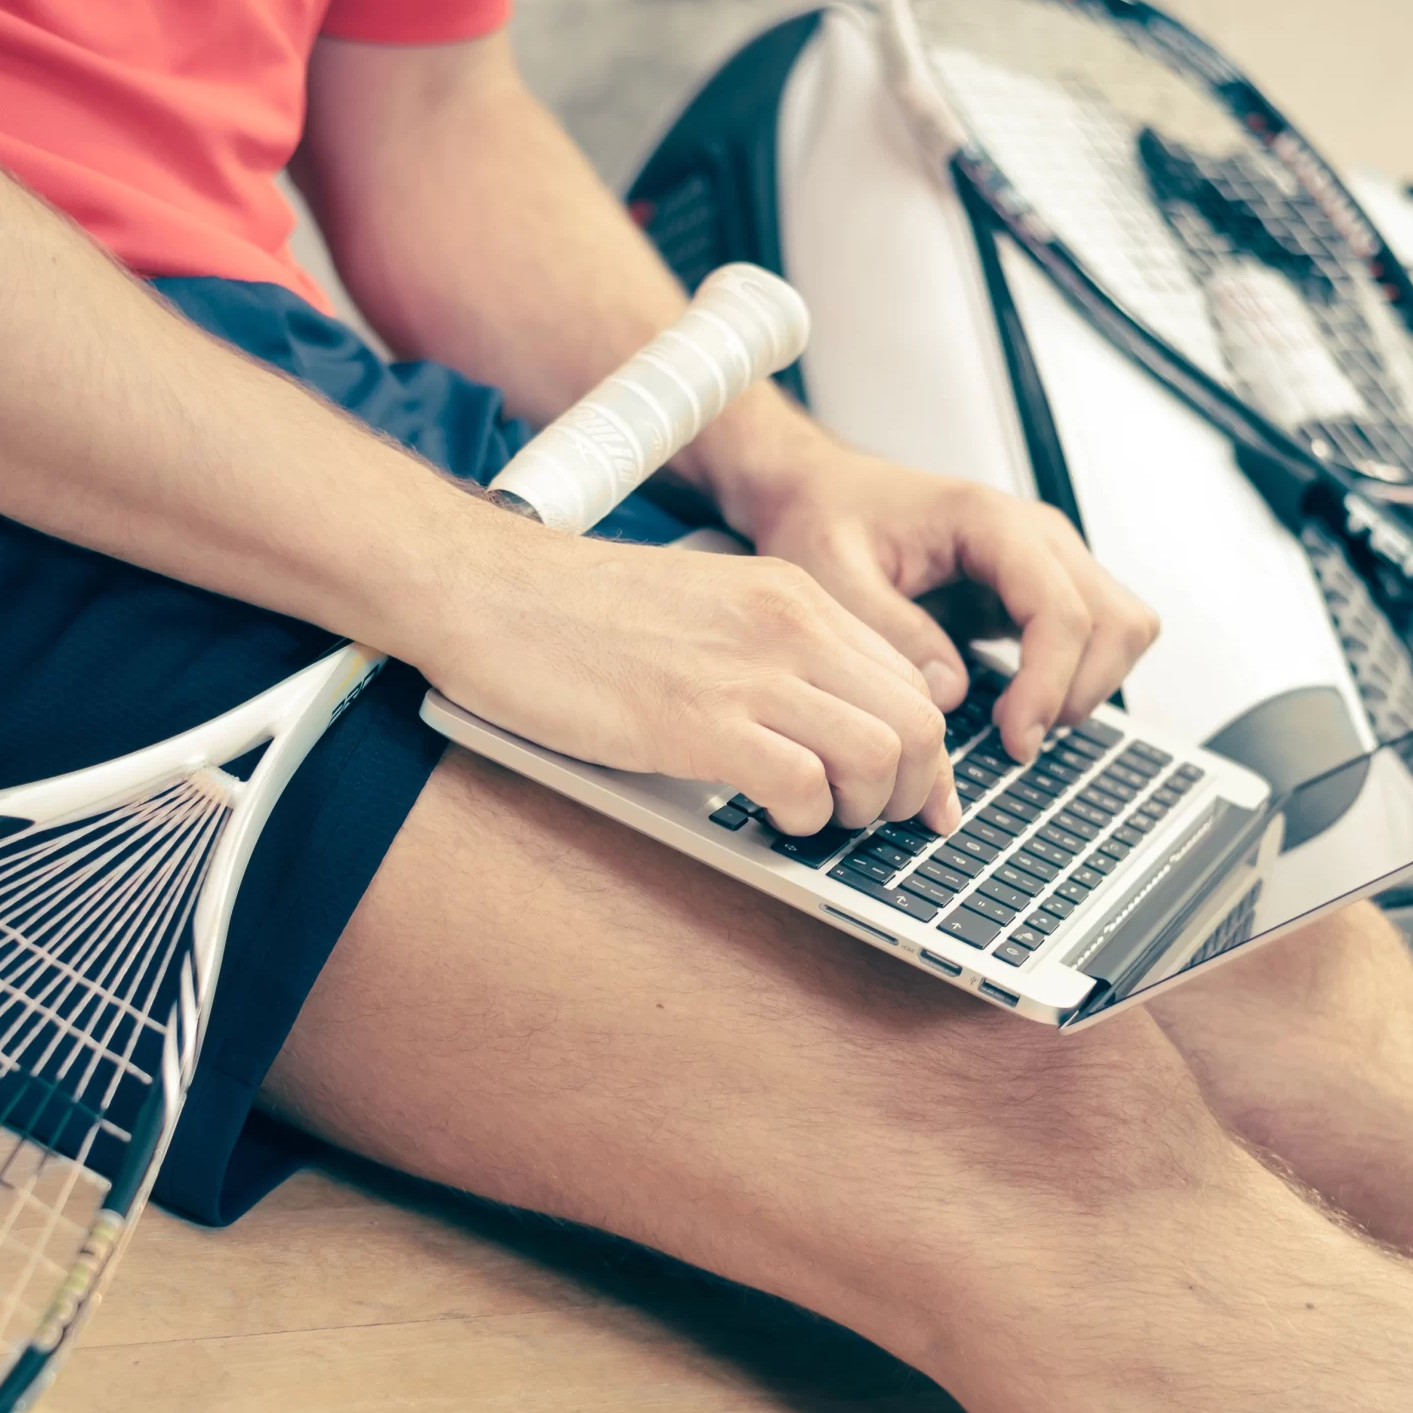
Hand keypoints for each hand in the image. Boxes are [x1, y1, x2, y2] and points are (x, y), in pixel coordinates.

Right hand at [417, 527, 958, 837]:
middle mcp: (787, 626)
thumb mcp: (702, 611)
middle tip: (862, 820)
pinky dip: (798, 819)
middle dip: (906, 791)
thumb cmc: (572, 614)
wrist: (490, 592)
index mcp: (792, 597)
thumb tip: (816, 726)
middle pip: (918, 723)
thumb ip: (766, 654)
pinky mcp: (697, 722)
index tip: (910, 796)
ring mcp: (747, 673)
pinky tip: (765, 816)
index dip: (923, 755)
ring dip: (859, 810)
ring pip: (880, 756)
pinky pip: (802, 786)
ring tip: (814, 819)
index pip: (911, 680)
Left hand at [718, 443, 1160, 762]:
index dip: (1049, 682)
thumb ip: (889, 630)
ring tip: (1021, 727)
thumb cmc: (825, 518)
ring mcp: (1047, 562)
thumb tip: (950, 692)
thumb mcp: (830, 574)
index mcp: (988, 520)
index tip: (1016, 738)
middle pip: (1116, 620)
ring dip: (1087, 688)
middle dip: (1077, 692)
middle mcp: (1035, 535)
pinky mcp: (1039, 591)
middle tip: (1017, 742)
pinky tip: (1022, 706)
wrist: (822, 493)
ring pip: (1122, 630)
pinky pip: (1096, 638)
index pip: (1060, 608)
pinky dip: (1075, 680)